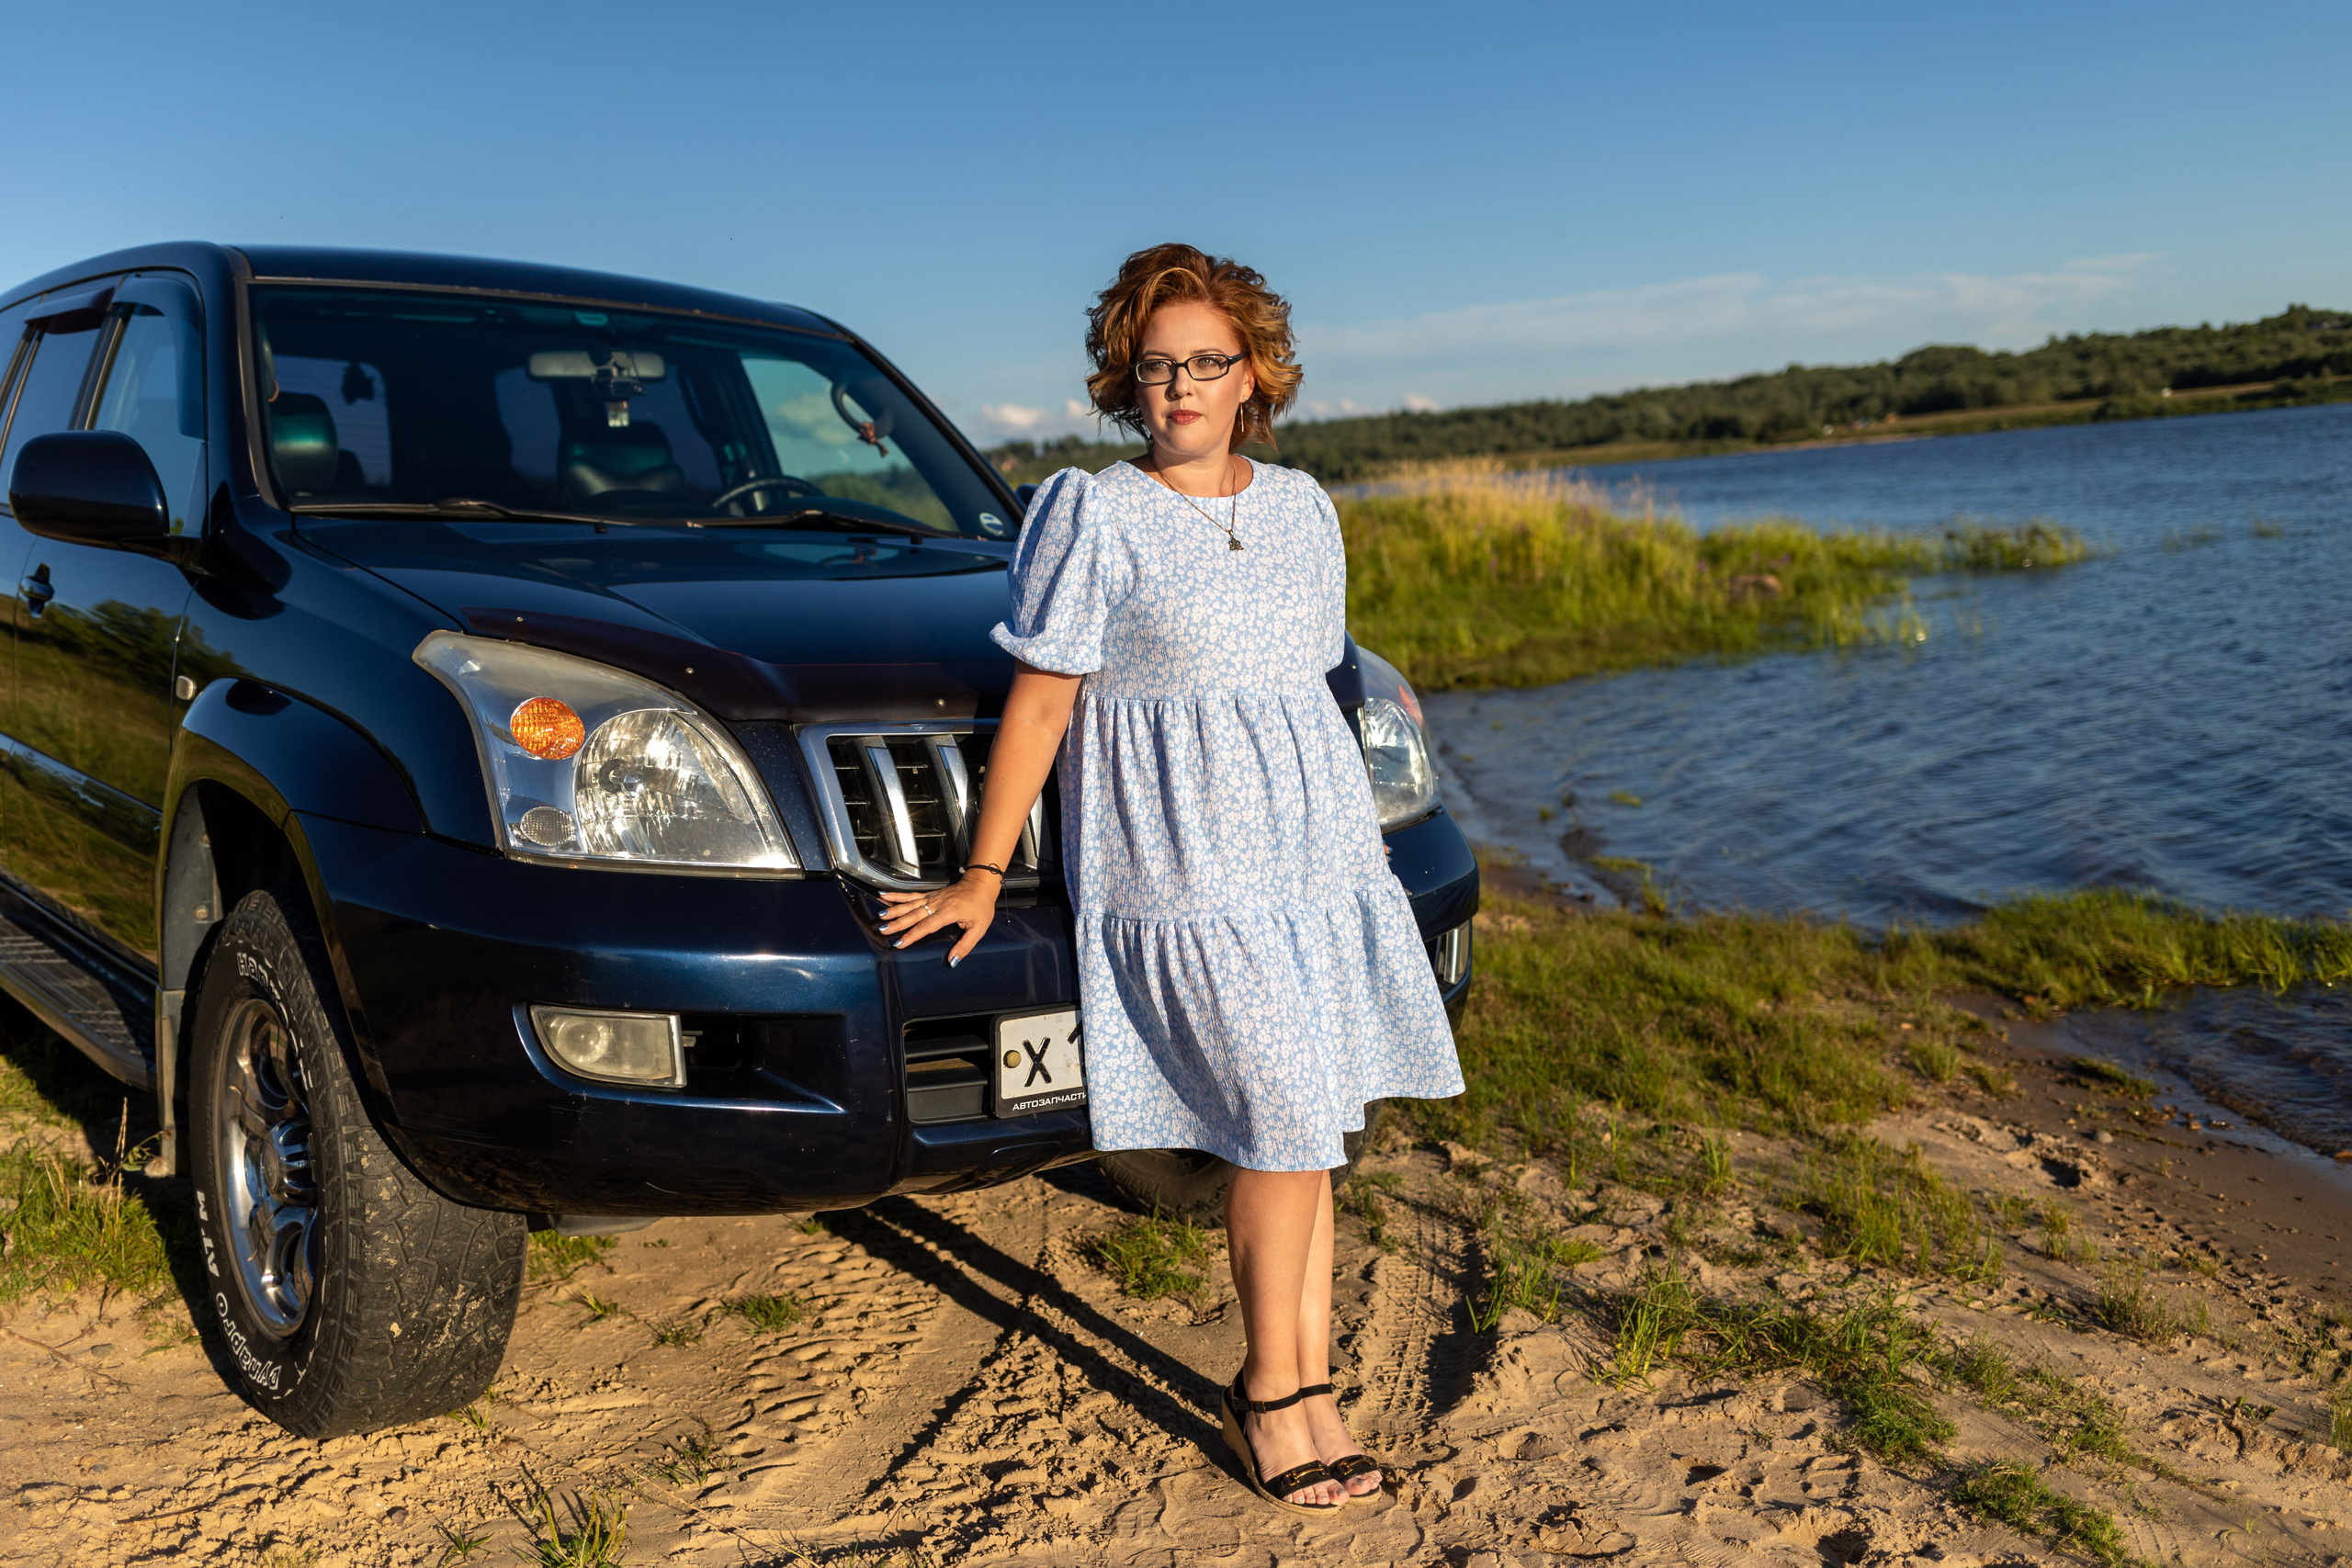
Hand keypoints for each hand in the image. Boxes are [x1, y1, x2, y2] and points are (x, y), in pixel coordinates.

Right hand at [877, 873, 1000, 965]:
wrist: (980, 885)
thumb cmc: (981, 907)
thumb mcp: (979, 929)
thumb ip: (965, 946)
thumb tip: (952, 961)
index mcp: (948, 913)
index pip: (926, 926)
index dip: (912, 935)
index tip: (899, 943)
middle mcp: (937, 904)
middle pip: (914, 914)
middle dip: (897, 923)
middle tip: (883, 929)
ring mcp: (932, 898)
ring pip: (910, 904)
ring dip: (894, 909)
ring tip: (880, 915)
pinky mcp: (930, 895)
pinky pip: (911, 895)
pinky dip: (897, 896)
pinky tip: (884, 894)